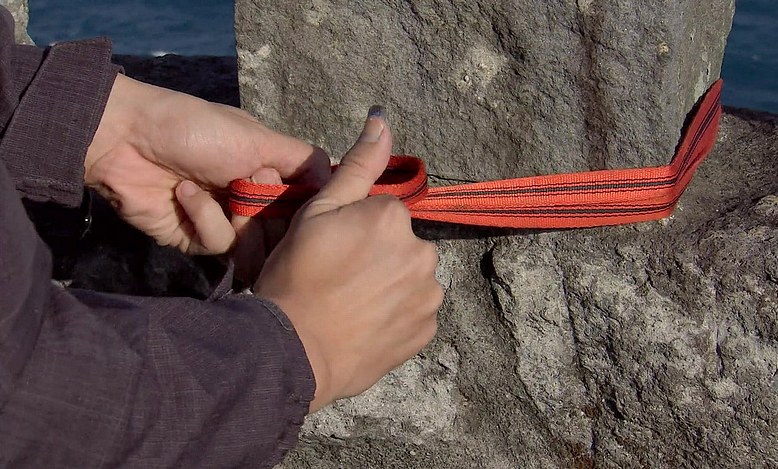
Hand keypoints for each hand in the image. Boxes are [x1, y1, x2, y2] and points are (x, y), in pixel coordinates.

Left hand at [84, 74, 328, 254]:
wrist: (126, 139)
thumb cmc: (197, 130)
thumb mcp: (258, 139)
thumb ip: (303, 160)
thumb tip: (337, 180)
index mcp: (268, 173)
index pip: (304, 205)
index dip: (308, 209)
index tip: (306, 201)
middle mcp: (249, 201)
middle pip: (283, 233)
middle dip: (273, 217)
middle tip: (257, 190)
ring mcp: (223, 222)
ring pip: (256, 247)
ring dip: (240, 219)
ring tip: (225, 194)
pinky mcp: (194, 240)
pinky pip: (219, 246)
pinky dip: (204, 218)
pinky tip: (184, 194)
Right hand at [254, 109, 442, 411]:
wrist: (294, 351)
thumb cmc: (297, 276)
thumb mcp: (317, 212)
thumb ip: (357, 165)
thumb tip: (382, 117)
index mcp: (394, 217)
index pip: (383, 213)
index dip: (355, 230)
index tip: (332, 251)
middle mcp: (423, 252)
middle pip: (401, 245)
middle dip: (379, 256)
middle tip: (339, 279)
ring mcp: (429, 294)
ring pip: (411, 278)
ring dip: (391, 286)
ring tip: (352, 305)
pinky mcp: (427, 330)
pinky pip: (415, 313)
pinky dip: (397, 315)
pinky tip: (367, 324)